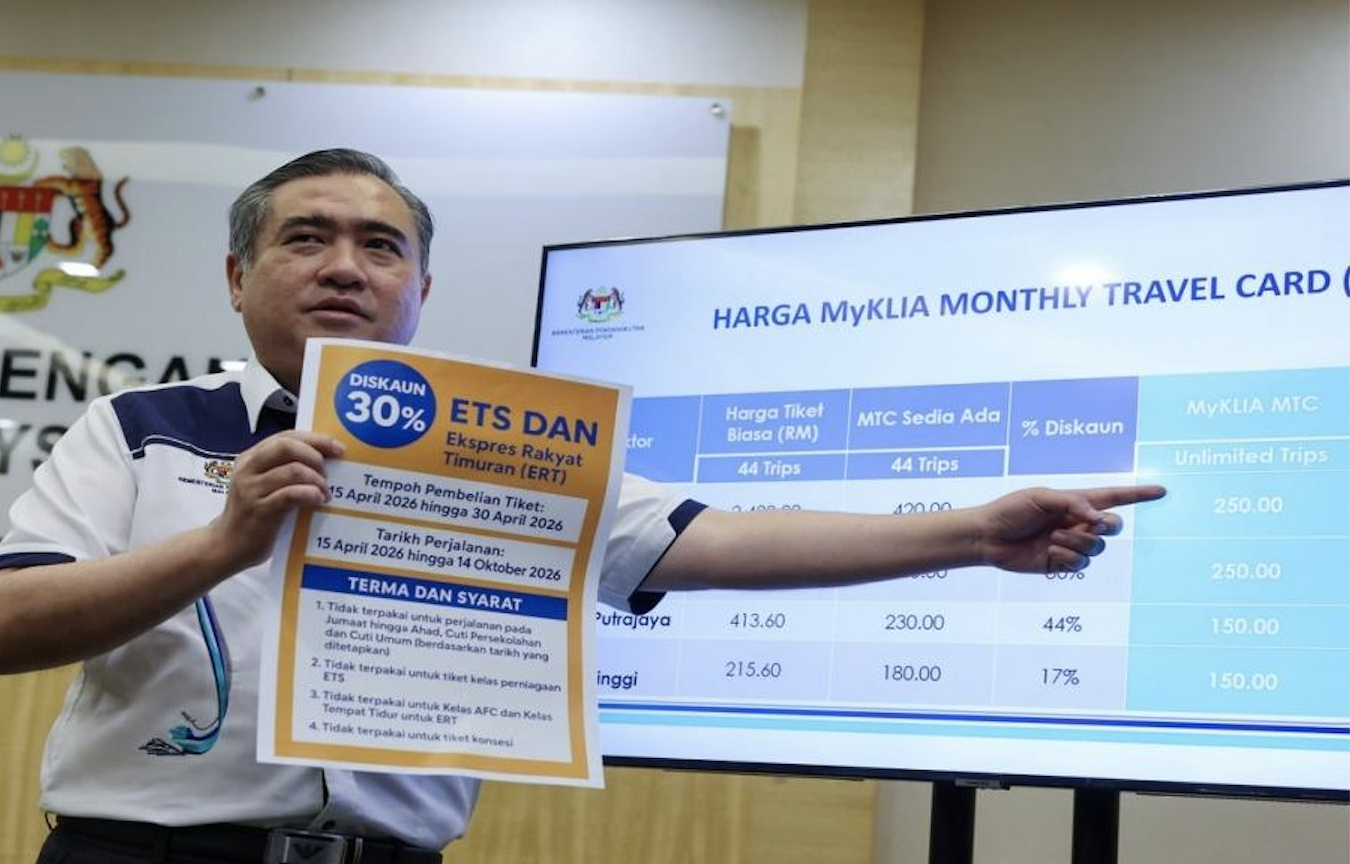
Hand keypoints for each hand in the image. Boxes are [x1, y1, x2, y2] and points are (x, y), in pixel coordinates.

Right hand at [210, 431, 345, 568]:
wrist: (227, 546)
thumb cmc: (253, 515)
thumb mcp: (263, 486)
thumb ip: (283, 470)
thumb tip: (324, 461)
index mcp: (250, 458)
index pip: (286, 436)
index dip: (315, 439)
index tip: (338, 448)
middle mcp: (248, 469)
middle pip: (286, 446)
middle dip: (315, 454)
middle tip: (329, 471)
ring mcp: (252, 490)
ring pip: (292, 470)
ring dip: (316, 479)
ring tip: (325, 492)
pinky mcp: (260, 510)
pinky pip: (290, 494)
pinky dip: (310, 494)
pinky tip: (318, 500)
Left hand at [975, 485, 1164, 573]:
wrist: (988, 537)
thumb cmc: (1010, 510)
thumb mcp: (1040, 497)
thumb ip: (1072, 504)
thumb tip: (1099, 519)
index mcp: (1076, 502)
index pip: (1114, 497)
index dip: (1138, 494)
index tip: (1161, 491)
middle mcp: (1078, 523)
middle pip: (1113, 526)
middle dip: (1105, 526)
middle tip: (1087, 524)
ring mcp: (1072, 544)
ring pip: (1097, 548)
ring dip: (1077, 542)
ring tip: (1052, 538)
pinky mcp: (1063, 563)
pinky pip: (1081, 564)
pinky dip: (1066, 557)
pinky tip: (1048, 551)